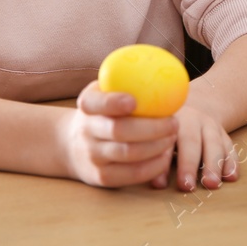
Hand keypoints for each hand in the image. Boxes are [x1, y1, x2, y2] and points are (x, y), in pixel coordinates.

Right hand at [61, 82, 178, 187]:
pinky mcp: (102, 177)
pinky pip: (131, 175)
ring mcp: (92, 156)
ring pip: (128, 154)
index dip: (113, 102)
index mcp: (87, 105)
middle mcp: (86, 131)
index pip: (96, 103)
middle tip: (174, 122)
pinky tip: (165, 155)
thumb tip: (167, 68)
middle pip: (118, 130)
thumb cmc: (102, 112)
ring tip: (172, 136)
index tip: (134, 101)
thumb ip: (126, 83)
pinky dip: (153, 166)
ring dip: (156, 146)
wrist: (72, 146)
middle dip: (151, 128)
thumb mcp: (104, 93)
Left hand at [148, 103, 236, 191]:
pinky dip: (231, 162)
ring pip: (214, 143)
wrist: (192, 111)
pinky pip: (230, 147)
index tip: (160, 185)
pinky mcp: (224, 135)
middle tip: (187, 186)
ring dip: (213, 164)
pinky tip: (231, 177)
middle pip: (191, 141)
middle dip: (189, 164)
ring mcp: (211, 126)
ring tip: (212, 184)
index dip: (163, 163)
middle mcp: (192, 120)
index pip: (165, 142)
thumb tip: (149, 180)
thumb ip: (152, 152)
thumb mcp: (157, 134)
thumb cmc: (167, 131)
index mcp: (169, 121)